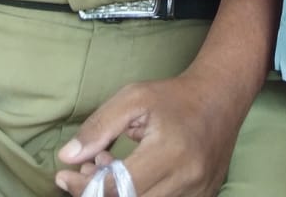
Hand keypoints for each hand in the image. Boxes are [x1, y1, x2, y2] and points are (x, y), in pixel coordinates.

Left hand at [55, 76, 238, 196]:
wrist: (220, 99)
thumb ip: (99, 127)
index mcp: (169, 151)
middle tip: (84, 173)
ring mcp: (197, 193)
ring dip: (118, 196)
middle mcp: (186, 178)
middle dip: (97, 193)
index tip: (64, 175)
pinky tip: (130, 178)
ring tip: (109, 171)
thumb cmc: (174, 97)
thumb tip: (68, 157)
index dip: (85, 186)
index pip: (119, 187)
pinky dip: (139, 196)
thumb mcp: (133, 98)